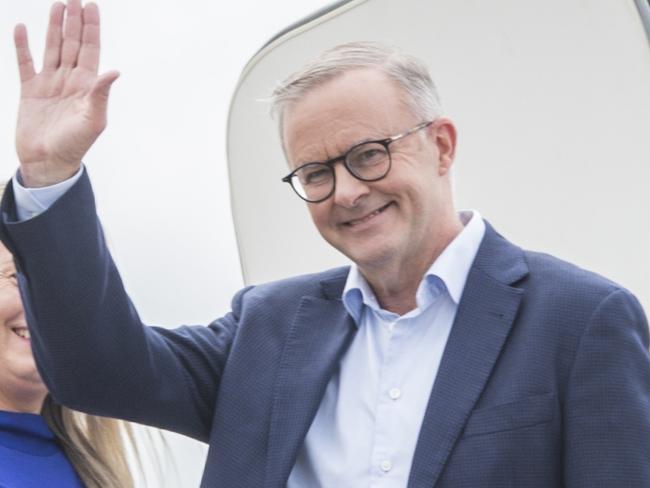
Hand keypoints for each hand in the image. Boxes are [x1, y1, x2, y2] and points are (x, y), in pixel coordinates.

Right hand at [14, 0, 118, 186]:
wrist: (48, 162)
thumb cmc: (74, 145)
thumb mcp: (93, 120)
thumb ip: (101, 94)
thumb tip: (114, 71)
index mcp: (87, 86)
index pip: (90, 50)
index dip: (91, 28)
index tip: (91, 6)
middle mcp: (69, 81)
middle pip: (72, 44)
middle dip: (74, 21)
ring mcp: (49, 84)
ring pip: (52, 48)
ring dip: (54, 28)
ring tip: (57, 5)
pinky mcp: (30, 91)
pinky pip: (25, 63)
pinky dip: (23, 46)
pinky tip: (22, 29)